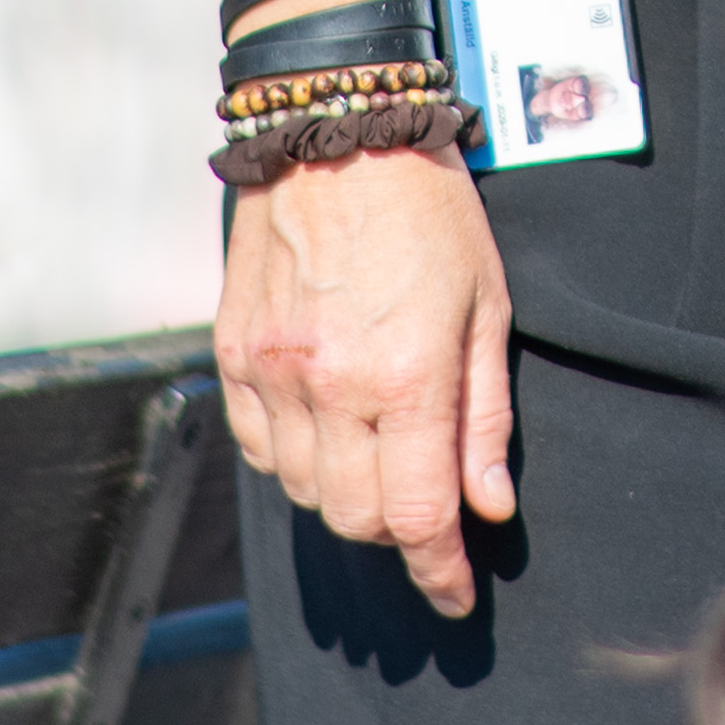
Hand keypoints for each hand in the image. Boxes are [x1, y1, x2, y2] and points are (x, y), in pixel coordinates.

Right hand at [216, 144, 515, 613]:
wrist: (336, 128)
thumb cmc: (430, 209)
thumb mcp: (489, 303)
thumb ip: (486, 415)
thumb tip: (486, 507)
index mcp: (408, 377)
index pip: (419, 517)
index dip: (440, 571)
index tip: (455, 596)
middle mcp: (332, 386)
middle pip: (357, 519)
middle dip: (399, 532)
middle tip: (427, 507)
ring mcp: (274, 372)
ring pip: (305, 491)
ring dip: (347, 495)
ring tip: (381, 454)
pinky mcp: (235, 354)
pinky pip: (261, 448)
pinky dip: (295, 460)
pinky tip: (326, 427)